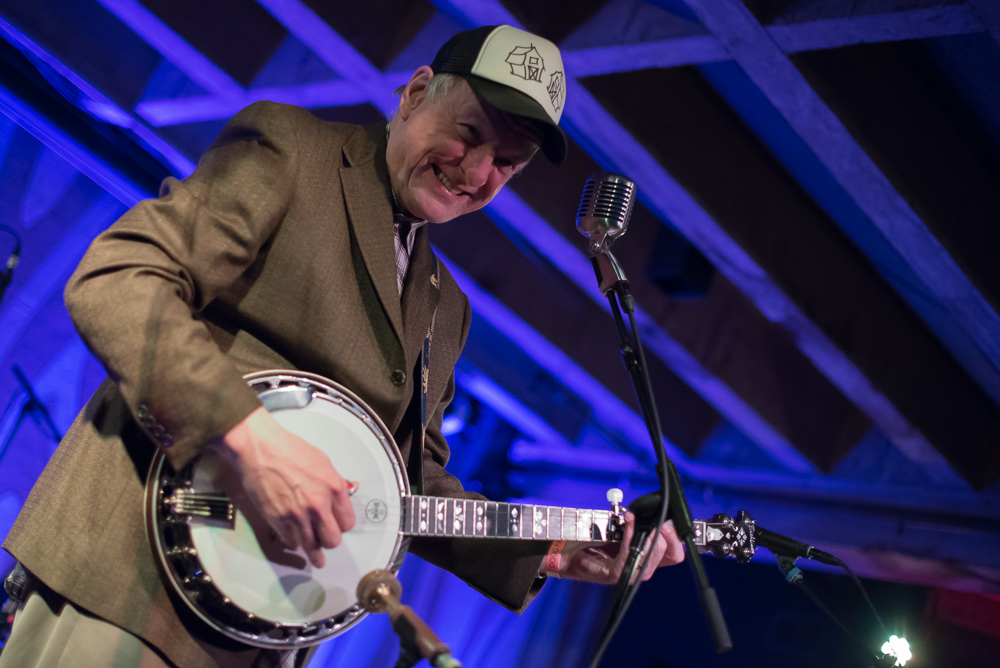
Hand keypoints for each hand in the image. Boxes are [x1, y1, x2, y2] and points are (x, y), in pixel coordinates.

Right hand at [210, 406, 355, 567]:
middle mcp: (318, 505)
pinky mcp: (278, 520)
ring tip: (318, 561)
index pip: (347, 521)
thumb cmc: (289, 449)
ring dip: (315, 554)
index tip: (339, 527)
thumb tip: (343, 493)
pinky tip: (296, 543)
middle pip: (333, 539)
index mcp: (334, 488)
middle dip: (331, 541)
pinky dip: (294, 543)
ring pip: (312, 546)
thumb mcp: (323, 461)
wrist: (260, 449)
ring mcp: (297, 515)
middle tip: (327, 541)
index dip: (343, 525)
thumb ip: (334, 482)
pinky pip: (291, 541)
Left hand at [542, 513, 684, 583]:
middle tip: (658, 519)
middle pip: (667, 554)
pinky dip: (630, 537)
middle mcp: (642, 568)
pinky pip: (630, 554)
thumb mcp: (621, 528)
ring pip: (650, 557)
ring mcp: (630, 573)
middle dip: (664, 533)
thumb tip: (646, 510)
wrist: (569, 553)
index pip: (674, 553)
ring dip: (646, 534)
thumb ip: (635, 523)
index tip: (669, 521)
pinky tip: (627, 525)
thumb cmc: (594, 539)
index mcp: (647, 558)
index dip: (676, 538)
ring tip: (636, 518)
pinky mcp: (616, 573)